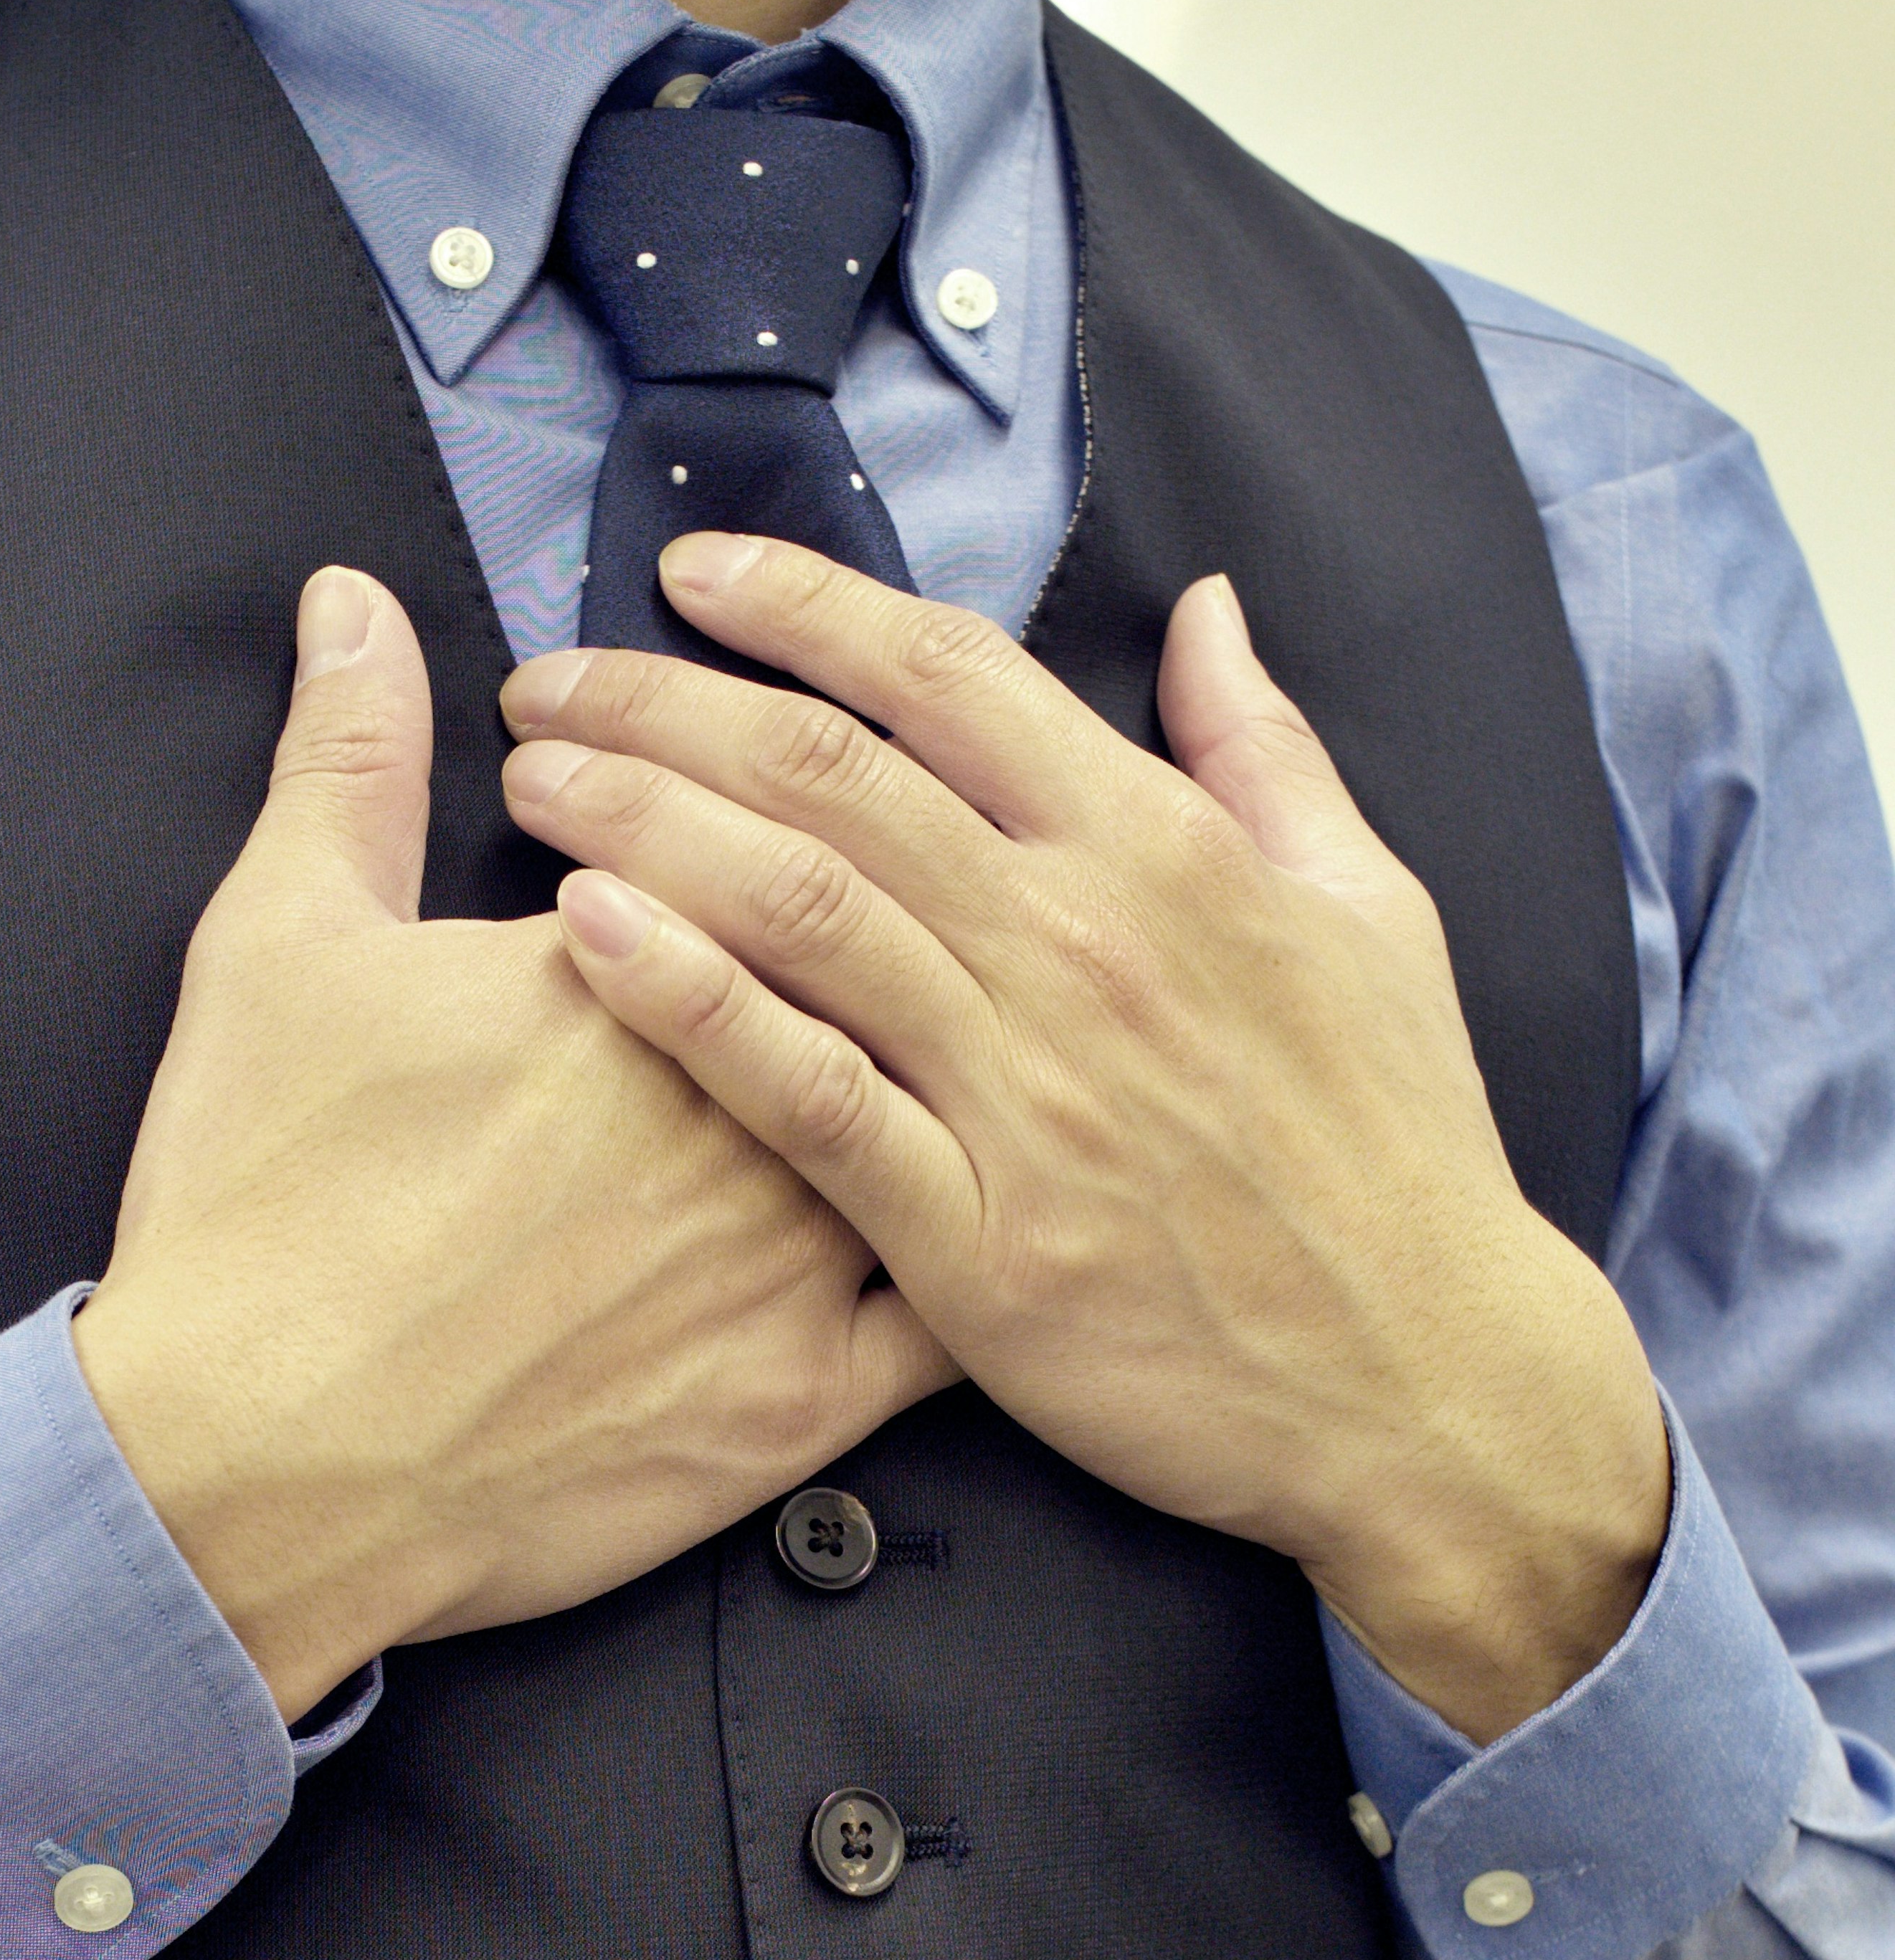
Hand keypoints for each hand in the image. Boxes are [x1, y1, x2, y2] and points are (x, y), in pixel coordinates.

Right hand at [74, 568, 954, 1724]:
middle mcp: (748, 1096)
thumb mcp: (273, 946)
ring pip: (939, 1125)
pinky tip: (990, 1225)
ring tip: (921, 1065)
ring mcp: (793, 1255)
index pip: (748, 842)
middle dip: (853, 944)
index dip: (719, 822)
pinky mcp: (806, 1401)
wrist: (256, 1465)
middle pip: (866, 972)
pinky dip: (978, 1264)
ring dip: (949, 1085)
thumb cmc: (257, 1207)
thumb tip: (356, 602)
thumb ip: (345, 761)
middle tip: (808, 959)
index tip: (680, 830)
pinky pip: (950, 1325)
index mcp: (634, 964)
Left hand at [498, 543, 1670, 1744]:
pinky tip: (585, 939)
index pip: (951, 676)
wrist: (1427, 1383)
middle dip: (667, 704)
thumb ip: (1267, 754)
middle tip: (549, 680)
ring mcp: (1026, 1090)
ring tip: (532, 779)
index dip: (806, 603)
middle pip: (834, 773)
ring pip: (798, 907)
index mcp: (1166, 852)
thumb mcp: (1372, 914)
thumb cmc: (1396, 1153)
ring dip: (644, 824)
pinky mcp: (978, 1237)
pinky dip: (691, 1005)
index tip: (695, 576)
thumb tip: (1204, 613)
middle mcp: (1083, 944)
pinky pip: (808, 1097)